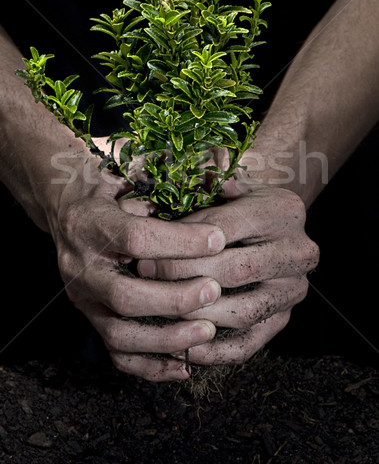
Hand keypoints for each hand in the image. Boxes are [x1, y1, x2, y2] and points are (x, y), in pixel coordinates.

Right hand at [46, 149, 225, 381]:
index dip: (181, 241)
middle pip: (124, 295)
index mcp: (89, 223)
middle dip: (175, 297)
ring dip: (168, 337)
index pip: (136, 238)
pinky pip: (117, 354)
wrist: (69, 210)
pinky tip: (186, 364)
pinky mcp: (90, 319)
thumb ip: (162, 179)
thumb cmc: (108, 191)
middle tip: (215, 289)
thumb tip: (217, 171)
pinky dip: (152, 366)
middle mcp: (80, 266)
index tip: (220, 238)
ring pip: (119, 332)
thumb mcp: (128, 175)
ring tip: (208, 329)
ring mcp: (82, 298)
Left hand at [139, 182, 318, 365]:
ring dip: (196, 315)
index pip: (224, 228)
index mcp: (283, 211)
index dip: (182, 241)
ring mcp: (294, 290)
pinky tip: (183, 347)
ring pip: (242, 311)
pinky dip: (214, 352)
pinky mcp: (283, 320)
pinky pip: (247, 344)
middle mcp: (298, 252)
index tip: (148, 251)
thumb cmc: (241, 205)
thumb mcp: (229, 187)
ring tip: (160, 309)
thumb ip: (203, 191)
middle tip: (148, 277)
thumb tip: (161, 204)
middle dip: (184, 276)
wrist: (276, 229)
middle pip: (235, 270)